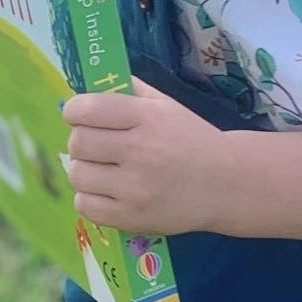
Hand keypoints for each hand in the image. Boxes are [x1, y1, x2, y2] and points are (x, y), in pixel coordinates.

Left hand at [62, 80, 232, 235]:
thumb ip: (128, 89)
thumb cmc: (191, 139)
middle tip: (96, 146)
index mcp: (147, 118)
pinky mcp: (132, 217)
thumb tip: (86, 84)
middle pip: (77, 143)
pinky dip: (88, 198)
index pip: (88, 109)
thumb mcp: (166, 105)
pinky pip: (84, 206)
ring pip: (77, 175)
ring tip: (103, 170)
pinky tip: (106, 192)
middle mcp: (140, 152)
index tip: (80, 116)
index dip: (74, 111)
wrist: (226, 184)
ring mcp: (135, 188)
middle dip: (81, 141)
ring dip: (84, 170)